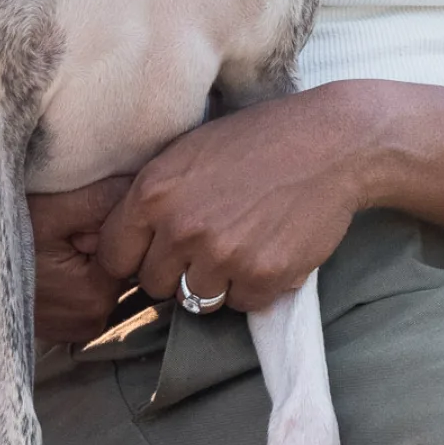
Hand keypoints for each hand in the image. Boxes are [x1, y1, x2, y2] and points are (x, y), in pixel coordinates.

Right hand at [29, 176, 134, 345]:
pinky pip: (80, 289)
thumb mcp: (53, 208)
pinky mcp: (59, 327)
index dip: (108, 221)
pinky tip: (44, 258)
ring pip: (99, 274)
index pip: (130, 247)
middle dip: (98, 238)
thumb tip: (143, 189)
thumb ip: (103, 200)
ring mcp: (75, 329)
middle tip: (61, 225)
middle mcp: (91, 321)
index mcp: (96, 297)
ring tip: (48, 241)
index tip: (77, 212)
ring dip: (84, 253)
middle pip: (116, 263)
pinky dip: (70, 270)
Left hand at [96, 84, 375, 314]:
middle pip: (153, 285)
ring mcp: (223, 255)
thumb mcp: (190, 151)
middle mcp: (182, 227)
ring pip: (196, 301)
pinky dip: (255, 286)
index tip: (152, 252)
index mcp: (154, 191)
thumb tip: (125, 239)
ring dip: (216, 282)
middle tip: (208, 244)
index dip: (132, 257)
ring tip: (241, 246)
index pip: (112, 256)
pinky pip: (242, 305)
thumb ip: (155, 195)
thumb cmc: (259, 139)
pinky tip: (269, 250)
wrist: (331, 142)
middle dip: (176, 271)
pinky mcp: (263, 277)